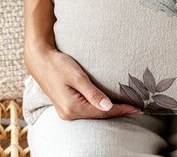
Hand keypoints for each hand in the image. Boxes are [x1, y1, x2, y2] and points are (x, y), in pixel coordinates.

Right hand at [24, 43, 141, 119]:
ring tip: (126, 107)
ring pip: (93, 114)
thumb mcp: (77, 76)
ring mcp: (66, 112)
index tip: (137, 108)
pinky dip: (98, 108)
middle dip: (118, 112)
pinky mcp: (65, 107)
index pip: (103, 112)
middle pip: (99, 116)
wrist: (40, 60)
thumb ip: (93, 93)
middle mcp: (68, 114)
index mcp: (72, 107)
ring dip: (109, 111)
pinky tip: (107, 105)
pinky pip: (87, 110)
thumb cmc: (58, 64)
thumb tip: (109, 106)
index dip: (121, 110)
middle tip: (136, 108)